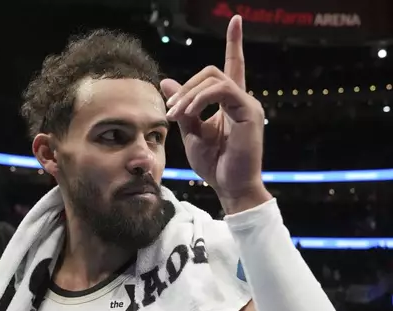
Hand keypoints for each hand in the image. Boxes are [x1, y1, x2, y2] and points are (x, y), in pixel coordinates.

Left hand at [161, 15, 270, 212]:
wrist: (229, 186)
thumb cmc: (213, 163)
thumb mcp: (191, 132)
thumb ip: (182, 107)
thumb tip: (166, 82)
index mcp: (229, 102)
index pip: (232, 66)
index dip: (234, 42)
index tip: (236, 19)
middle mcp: (241, 98)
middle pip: (211, 71)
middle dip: (186, 87)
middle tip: (170, 109)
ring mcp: (247, 104)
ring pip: (214, 78)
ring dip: (189, 94)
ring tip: (176, 114)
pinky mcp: (249, 112)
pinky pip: (221, 91)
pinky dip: (199, 99)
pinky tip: (189, 113)